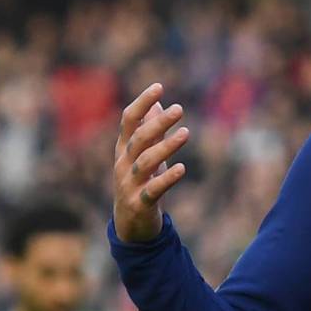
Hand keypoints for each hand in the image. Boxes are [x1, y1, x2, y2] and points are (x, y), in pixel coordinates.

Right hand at [113, 83, 189, 242]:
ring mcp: (129, 184)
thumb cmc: (140, 182)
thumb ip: (150, 132)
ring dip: (166, 147)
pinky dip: (167, 178)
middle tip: (179, 108)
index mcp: (124, 149)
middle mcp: (124, 164)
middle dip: (158, 123)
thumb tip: (156, 104)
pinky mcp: (139, 203)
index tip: (158, 86)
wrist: (131, 224)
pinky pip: (153, 189)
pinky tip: (181, 168)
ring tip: (186, 133)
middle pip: (138, 139)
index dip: (141, 103)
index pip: (128, 121)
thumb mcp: (143, 155)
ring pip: (146, 162)